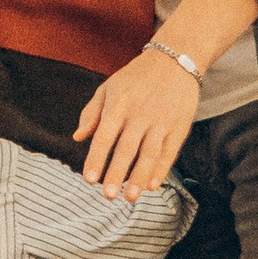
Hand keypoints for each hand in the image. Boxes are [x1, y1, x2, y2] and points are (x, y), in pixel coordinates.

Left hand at [75, 47, 194, 197]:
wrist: (174, 60)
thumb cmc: (136, 77)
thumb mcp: (109, 87)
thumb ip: (91, 113)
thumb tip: (78, 137)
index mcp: (118, 104)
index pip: (105, 136)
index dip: (96, 158)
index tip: (89, 179)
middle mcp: (139, 114)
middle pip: (127, 149)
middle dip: (117, 174)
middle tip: (108, 196)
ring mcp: (161, 121)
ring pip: (149, 154)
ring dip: (139, 177)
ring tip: (130, 197)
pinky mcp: (179, 126)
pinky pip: (169, 152)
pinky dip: (161, 170)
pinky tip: (152, 185)